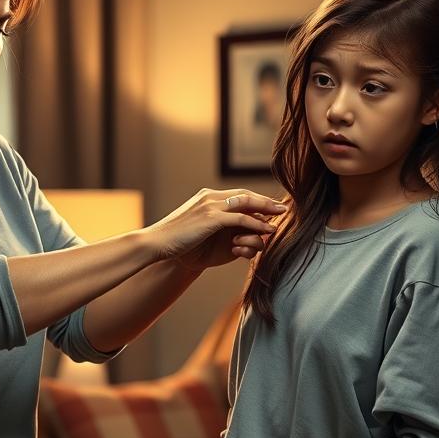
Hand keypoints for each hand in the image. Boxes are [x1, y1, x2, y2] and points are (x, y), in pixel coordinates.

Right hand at [146, 190, 286, 270]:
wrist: (156, 243)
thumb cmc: (175, 241)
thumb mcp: (195, 228)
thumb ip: (212, 225)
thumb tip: (226, 232)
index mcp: (206, 197)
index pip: (237, 194)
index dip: (255, 199)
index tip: (270, 205)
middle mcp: (210, 197)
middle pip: (245, 194)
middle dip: (266, 200)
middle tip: (282, 206)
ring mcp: (210, 206)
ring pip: (246, 203)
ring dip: (266, 209)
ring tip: (280, 216)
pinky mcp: (211, 218)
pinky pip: (241, 219)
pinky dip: (256, 224)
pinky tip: (267, 230)